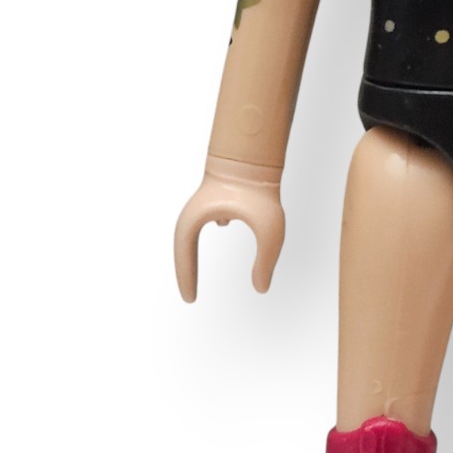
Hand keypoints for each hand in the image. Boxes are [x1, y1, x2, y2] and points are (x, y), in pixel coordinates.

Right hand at [173, 155, 285, 300]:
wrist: (258, 152)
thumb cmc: (261, 189)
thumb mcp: (269, 230)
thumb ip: (265, 262)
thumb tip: (261, 288)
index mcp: (197, 219)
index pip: (184, 255)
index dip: (186, 279)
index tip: (191, 299)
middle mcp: (196, 211)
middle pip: (183, 246)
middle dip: (187, 270)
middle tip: (190, 295)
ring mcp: (206, 200)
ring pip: (195, 229)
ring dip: (195, 249)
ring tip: (196, 270)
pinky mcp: (219, 192)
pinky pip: (211, 213)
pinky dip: (215, 224)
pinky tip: (226, 224)